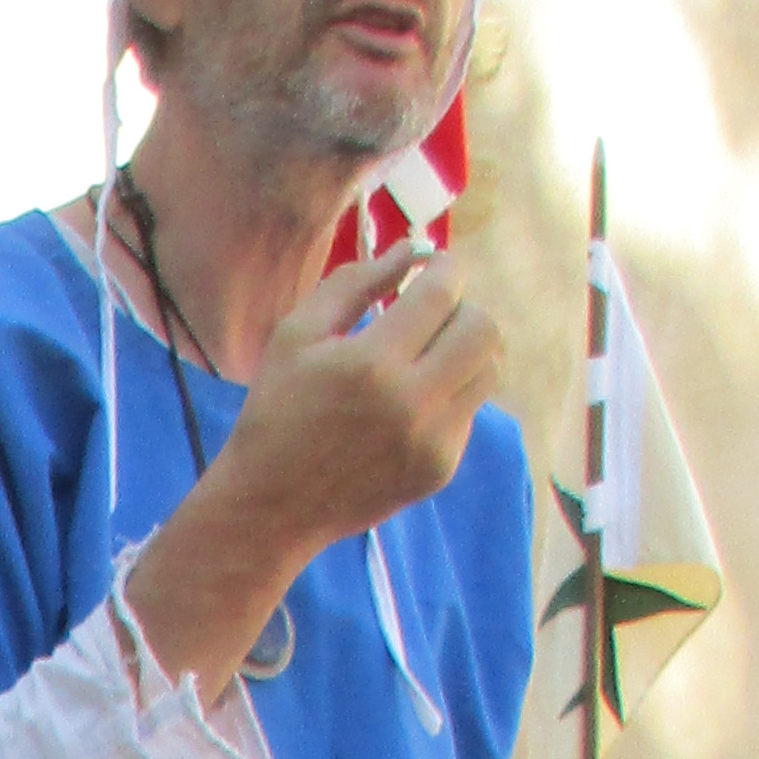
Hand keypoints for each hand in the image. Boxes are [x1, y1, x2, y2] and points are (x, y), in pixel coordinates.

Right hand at [229, 239, 501, 537]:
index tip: (432, 271)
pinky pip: (470, 411)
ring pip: (489, 369)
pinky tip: (411, 405)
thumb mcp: (296, 337)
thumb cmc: (275, 414)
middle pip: (483, 328)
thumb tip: (412, 248)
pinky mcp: (440, 469)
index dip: (444, 270)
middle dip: (462, 309)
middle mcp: (412, 402)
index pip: (442, 292)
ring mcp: (432, 441)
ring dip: (465, 350)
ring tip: (428, 356)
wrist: (270, 509)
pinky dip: (450, 395)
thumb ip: (354, 283)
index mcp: (371, 363)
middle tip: (431, 317)